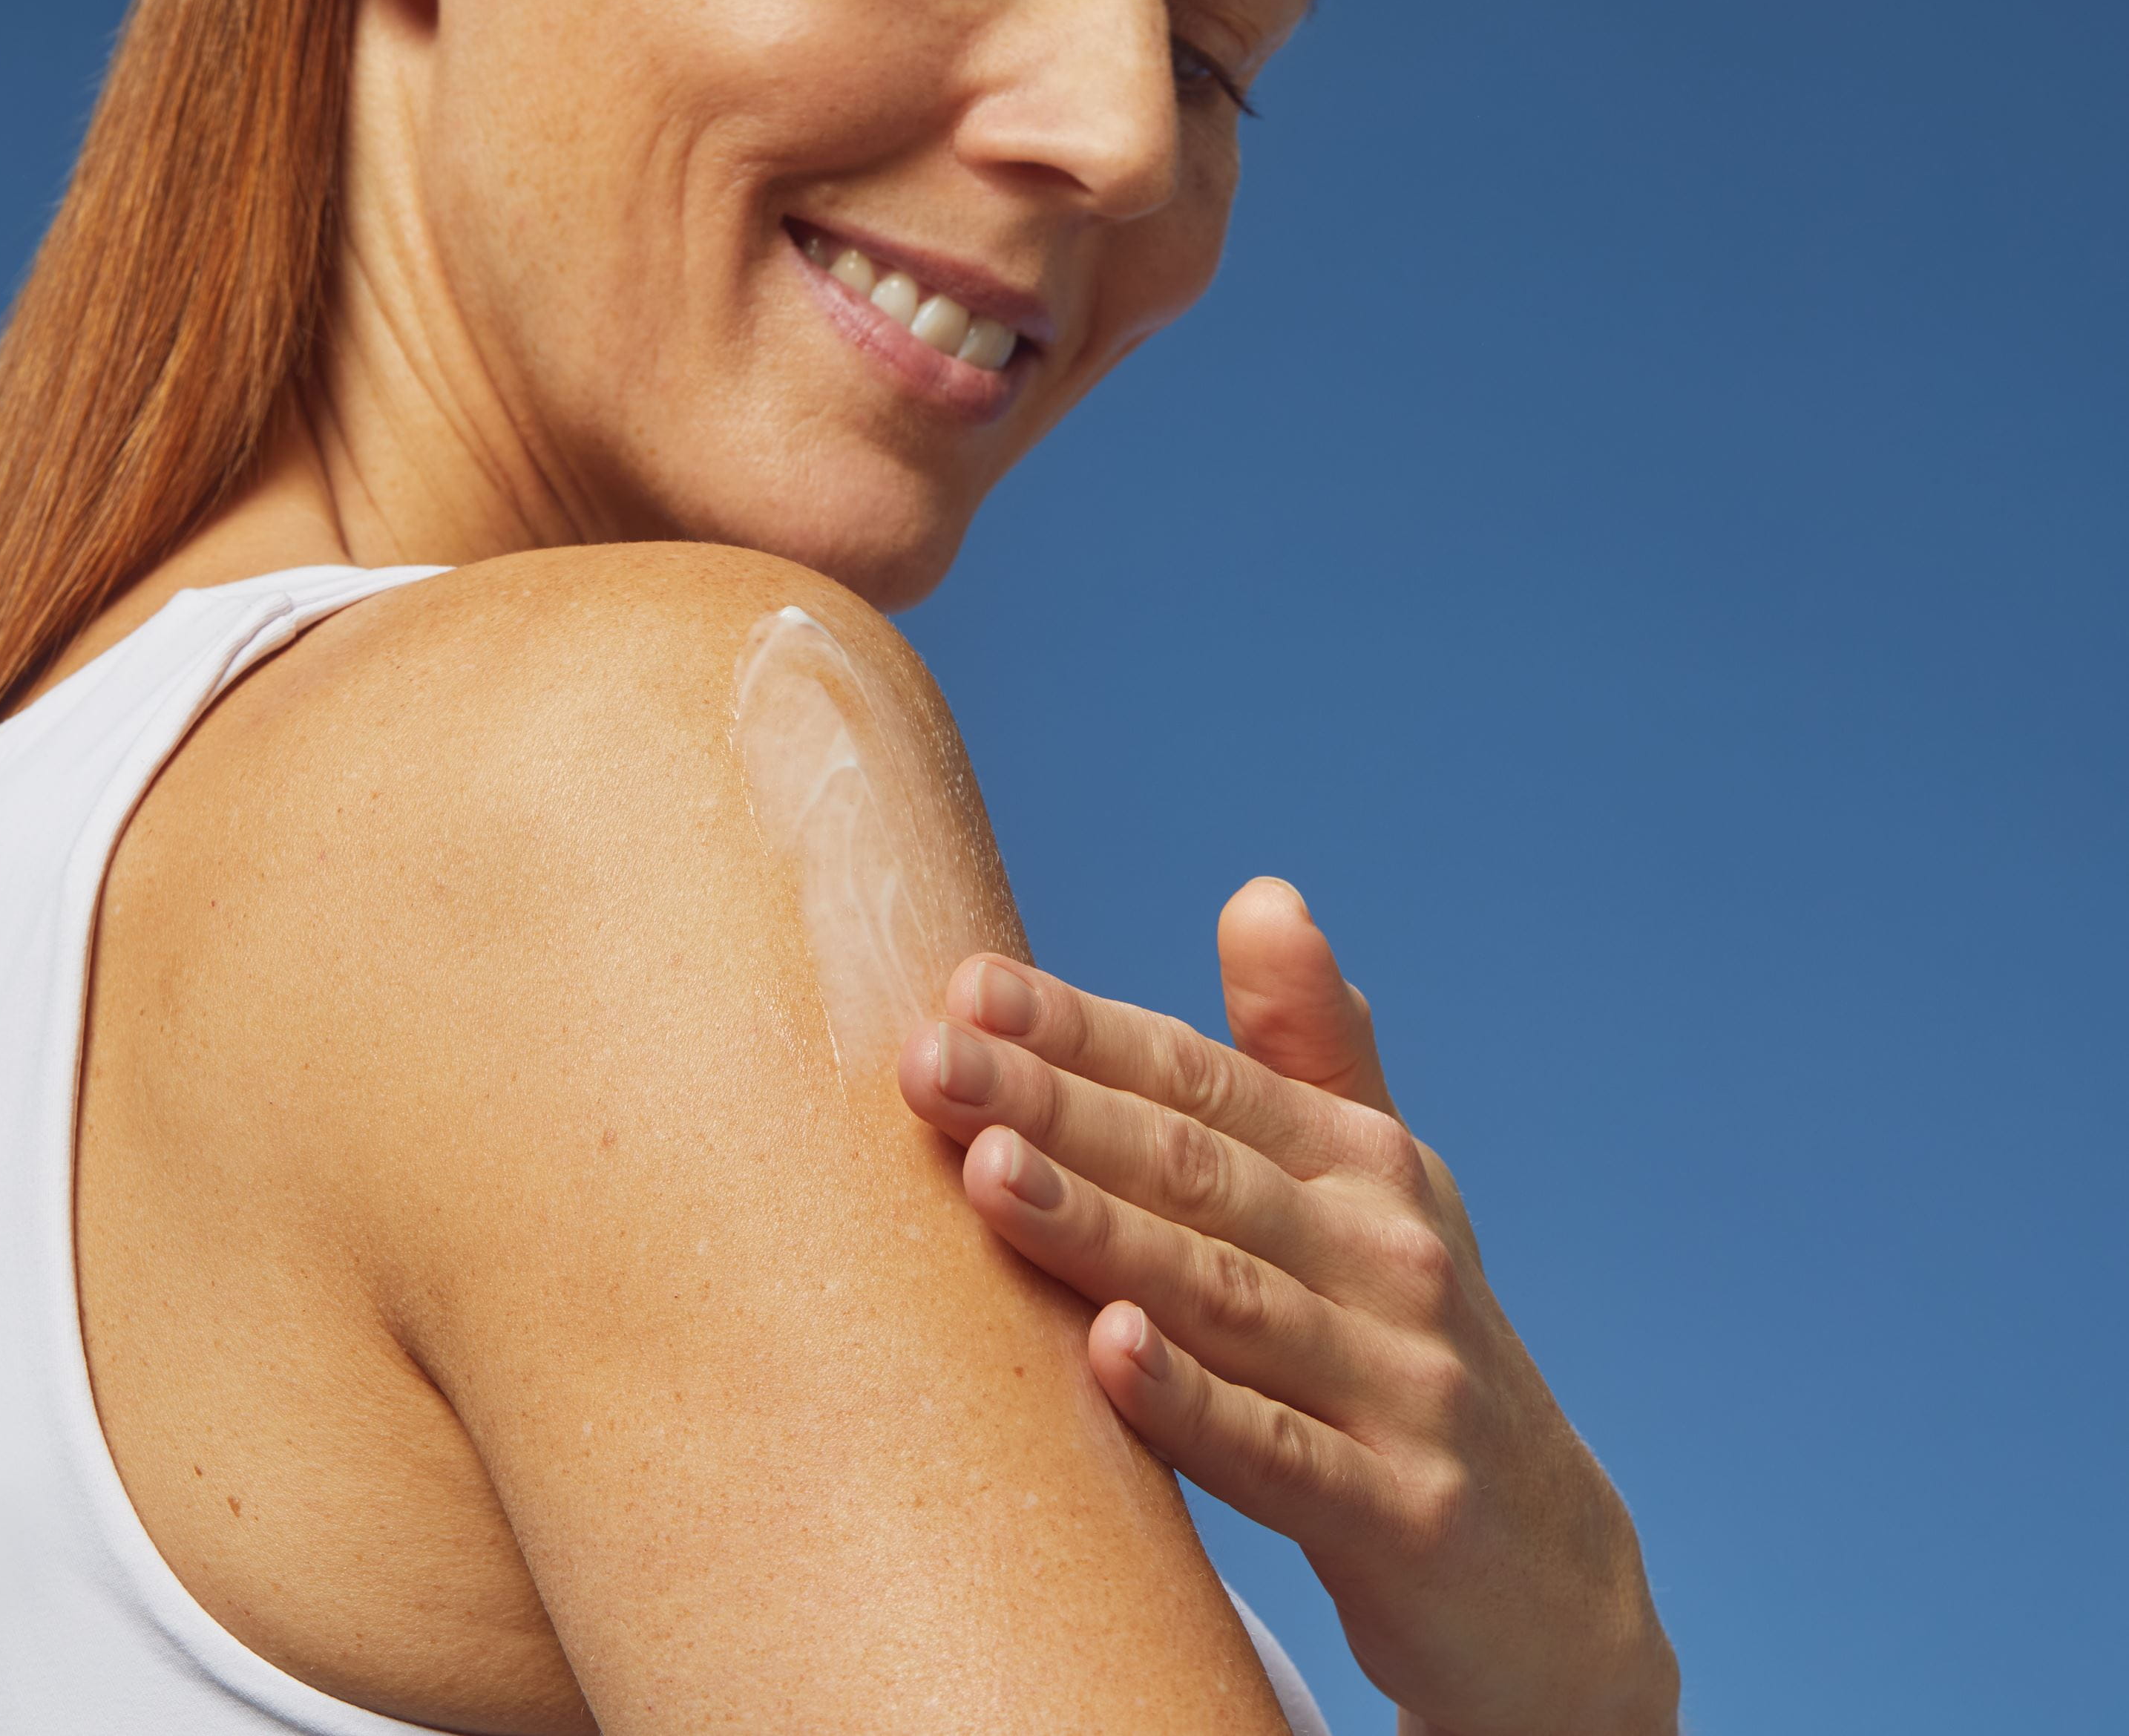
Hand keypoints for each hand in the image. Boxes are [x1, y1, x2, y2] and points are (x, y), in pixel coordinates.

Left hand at [897, 879, 1678, 1735]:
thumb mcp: (1383, 1198)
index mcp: (1368, 1170)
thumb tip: (1261, 895)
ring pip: (1225, 1295)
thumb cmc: (1414, 1357)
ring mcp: (1404, 1387)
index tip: (966, 988)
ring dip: (1102, 1230)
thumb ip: (1313, 1056)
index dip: (1085, 1032)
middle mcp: (1391, 1257)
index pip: (1204, 1081)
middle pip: (1197, 1169)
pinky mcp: (1403, 1517)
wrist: (1551, 1585)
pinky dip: (1193, 1403)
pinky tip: (1107, 1351)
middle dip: (1056, 1107)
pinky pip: (1279, 1455)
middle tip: (928, 1062)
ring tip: (986, 1172)